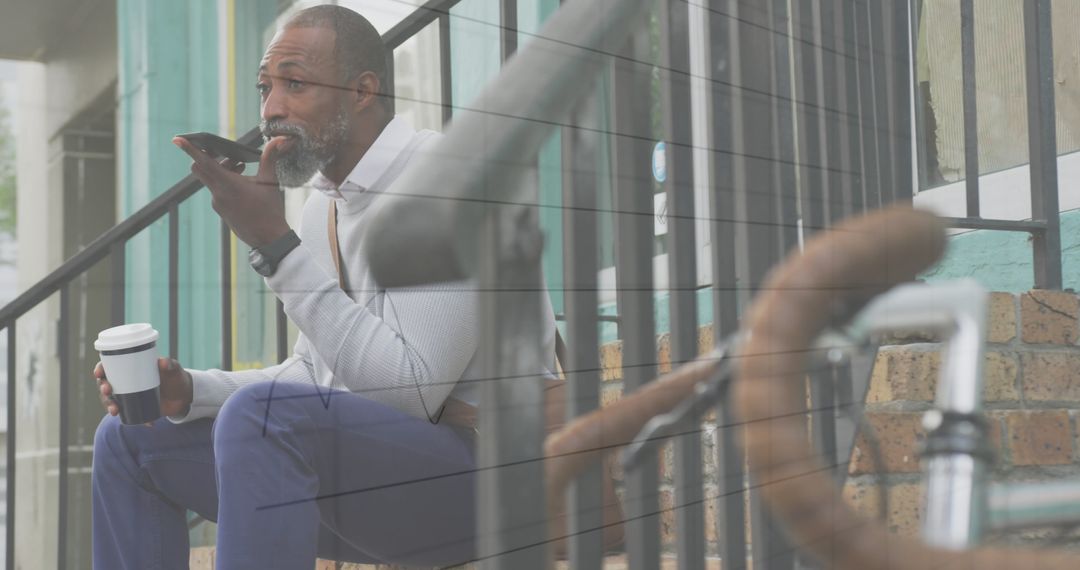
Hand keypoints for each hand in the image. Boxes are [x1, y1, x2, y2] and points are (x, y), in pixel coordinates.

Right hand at [95, 358, 193, 419]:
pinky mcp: (135, 408)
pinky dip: (131, 420)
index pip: (110, 366)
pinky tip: (141, 422)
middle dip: (102, 389)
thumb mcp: (174, 370)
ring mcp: (130, 396)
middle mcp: (126, 382)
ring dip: (108, 405)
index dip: (100, 369)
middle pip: (106, 384)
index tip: (98, 373)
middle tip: (107, 391)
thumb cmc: (176, 377)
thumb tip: (162, 362)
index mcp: (131, 368)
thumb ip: (170, 365)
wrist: (185, 395)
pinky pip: (126, 414)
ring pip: (112, 400)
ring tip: (114, 410)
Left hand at [172, 136, 292, 247]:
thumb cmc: (270, 210)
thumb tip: (279, 140)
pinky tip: (241, 183)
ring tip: (241, 168)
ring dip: (220, 169)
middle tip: (225, 154)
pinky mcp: (221, 210)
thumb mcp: (270, 181)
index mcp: (228, 184)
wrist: (269, 239)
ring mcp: (217, 203)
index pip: (203, 162)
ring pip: (209, 179)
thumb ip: (270, 158)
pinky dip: (224, 182)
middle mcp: (218, 193)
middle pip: (199, 169)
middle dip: (208, 157)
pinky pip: (215, 190)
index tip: (177, 139)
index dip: (189, 149)